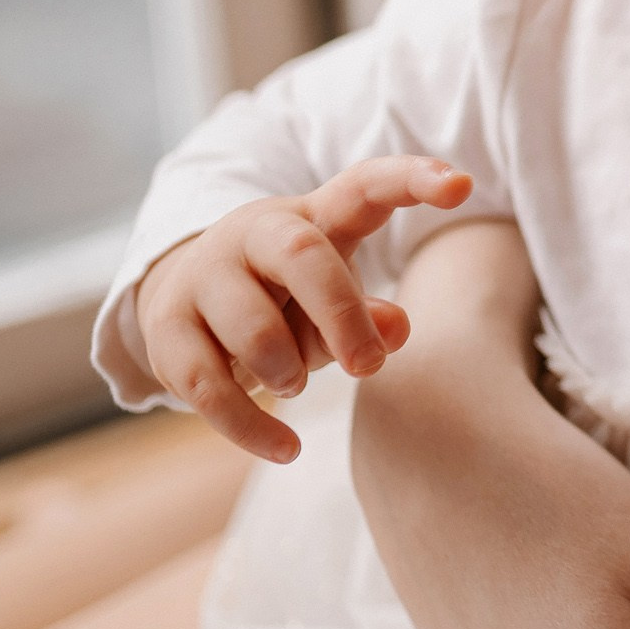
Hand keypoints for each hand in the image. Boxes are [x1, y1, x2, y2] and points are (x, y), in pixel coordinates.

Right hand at [136, 155, 471, 460]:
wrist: (186, 297)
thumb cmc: (286, 298)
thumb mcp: (336, 300)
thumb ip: (368, 314)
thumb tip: (397, 328)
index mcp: (313, 216)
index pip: (366, 185)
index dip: (413, 180)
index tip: (462, 186)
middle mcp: (254, 233)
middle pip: (305, 257)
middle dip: (344, 316)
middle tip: (369, 366)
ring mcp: (204, 275)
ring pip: (255, 330)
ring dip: (289, 371)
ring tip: (296, 382)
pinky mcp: (167, 327)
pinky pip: (209, 387)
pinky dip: (253, 427)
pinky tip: (288, 448)